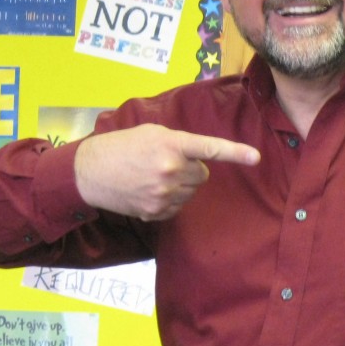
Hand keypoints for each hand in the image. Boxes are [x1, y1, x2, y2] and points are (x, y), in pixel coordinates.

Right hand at [74, 123, 260, 220]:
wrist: (89, 172)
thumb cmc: (122, 146)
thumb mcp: (151, 133)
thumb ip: (178, 142)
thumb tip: (198, 159)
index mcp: (171, 144)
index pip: (209, 148)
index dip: (235, 152)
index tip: (256, 157)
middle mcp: (171, 170)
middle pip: (203, 175)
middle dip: (191, 169)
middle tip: (166, 163)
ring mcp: (164, 194)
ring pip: (191, 192)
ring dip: (181, 184)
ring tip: (153, 176)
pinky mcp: (156, 212)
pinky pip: (178, 207)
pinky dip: (169, 200)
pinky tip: (148, 190)